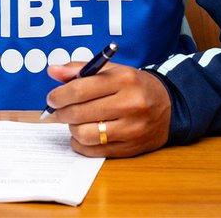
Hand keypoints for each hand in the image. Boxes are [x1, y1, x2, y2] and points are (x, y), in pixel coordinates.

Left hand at [45, 62, 170, 157]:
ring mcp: (131, 128)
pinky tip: (83, 134)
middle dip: (61, 113)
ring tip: (73, 121)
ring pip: (85, 134)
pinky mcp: (131, 148)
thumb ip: (79, 69)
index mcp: (123, 79)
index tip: (51, 98)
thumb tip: (52, 71)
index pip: (80, 89)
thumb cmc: (133, 85)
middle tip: (57, 110)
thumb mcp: (111, 69)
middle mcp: (129, 103)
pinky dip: (81, 143)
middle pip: (80, 113)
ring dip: (72, 128)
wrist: (168, 105)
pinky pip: (95, 151)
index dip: (59, 95)